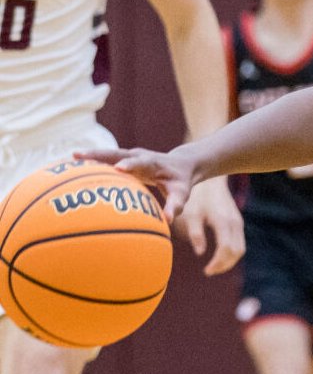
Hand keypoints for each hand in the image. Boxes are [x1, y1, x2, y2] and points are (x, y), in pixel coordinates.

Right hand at [74, 143, 196, 226]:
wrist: (181, 165)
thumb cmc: (180, 182)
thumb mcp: (182, 194)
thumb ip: (176, 206)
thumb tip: (168, 221)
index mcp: (153, 163)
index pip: (141, 162)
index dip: (130, 165)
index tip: (119, 168)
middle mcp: (139, 156)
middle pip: (117, 153)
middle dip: (100, 154)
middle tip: (79, 156)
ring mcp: (129, 156)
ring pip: (108, 154)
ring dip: (90, 155)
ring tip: (69, 158)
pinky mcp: (123, 159)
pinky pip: (105, 159)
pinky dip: (91, 162)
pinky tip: (72, 168)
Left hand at [175, 176, 244, 274]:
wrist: (210, 181)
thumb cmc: (197, 198)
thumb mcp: (191, 214)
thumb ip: (195, 233)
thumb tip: (200, 253)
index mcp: (223, 221)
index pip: (226, 249)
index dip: (218, 263)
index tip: (206, 271)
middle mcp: (234, 223)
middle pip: (236, 252)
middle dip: (224, 265)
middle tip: (209, 271)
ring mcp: (238, 223)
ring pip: (241, 249)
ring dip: (229, 261)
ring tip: (214, 267)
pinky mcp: (238, 222)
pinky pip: (240, 243)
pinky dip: (232, 253)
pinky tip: (219, 256)